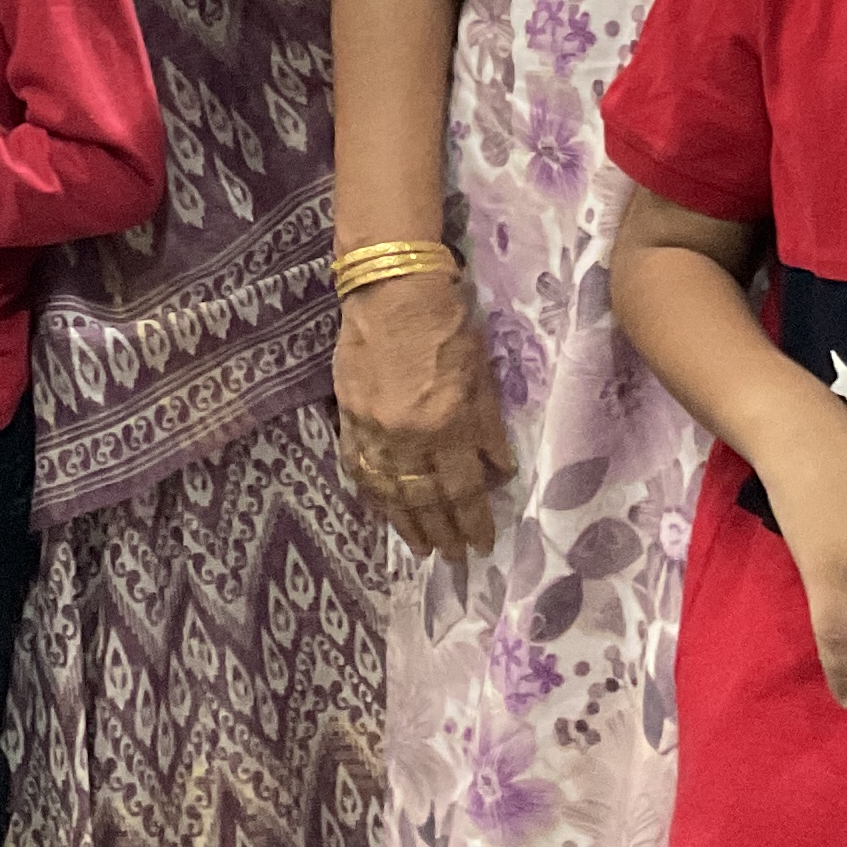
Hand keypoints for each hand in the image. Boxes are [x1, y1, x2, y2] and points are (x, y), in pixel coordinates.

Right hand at [333, 268, 517, 560]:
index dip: (473, 521)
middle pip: (424, 498)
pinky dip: (371, 493)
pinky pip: (358, 466)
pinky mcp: (347, 415)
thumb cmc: (449, 322)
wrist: (391, 288)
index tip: (482, 544)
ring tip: (419, 548)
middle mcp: (407, 435)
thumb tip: (498, 473)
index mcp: (446, 423)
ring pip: (388, 491)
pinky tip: (381, 510)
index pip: (463, 488)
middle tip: (453, 558)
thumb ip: (488, 427)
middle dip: (441, 532)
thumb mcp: (483, 373)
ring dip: (405, 524)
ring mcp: (372, 428)